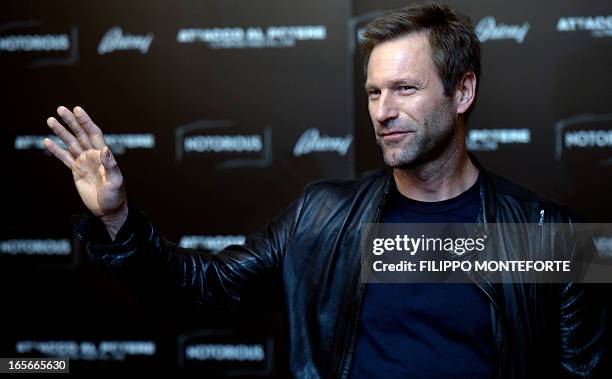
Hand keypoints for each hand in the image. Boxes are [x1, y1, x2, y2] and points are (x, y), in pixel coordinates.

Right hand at [44, 106, 127, 238]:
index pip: (94, 133)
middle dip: (71, 121)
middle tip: (60, 109)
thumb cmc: (116, 196)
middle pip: (80, 134)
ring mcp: (84, 162)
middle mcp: (93, 155)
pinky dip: (56, 150)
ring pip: (70, 143)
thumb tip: (105, 149)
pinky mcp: (76, 171)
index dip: (86, 122)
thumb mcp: (116, 181)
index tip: (77, 110)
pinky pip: (64, 158)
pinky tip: (47, 141)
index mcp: (104, 155)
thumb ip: (111, 166)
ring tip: (50, 120)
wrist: (108, 209)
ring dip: (61, 132)